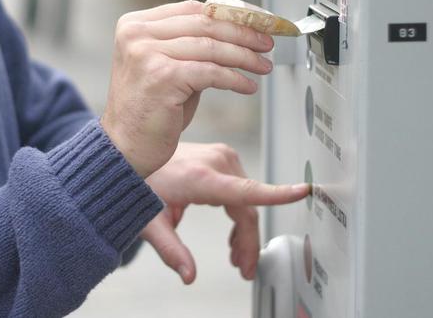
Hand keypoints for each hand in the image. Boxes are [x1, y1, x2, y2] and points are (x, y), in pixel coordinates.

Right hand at [100, 0, 274, 177]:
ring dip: (244, 57)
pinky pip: (211, 72)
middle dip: (244, 33)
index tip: (256, 23)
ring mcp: (147, 53)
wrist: (125, 148)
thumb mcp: (168, 66)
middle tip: (267, 43)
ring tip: (263, 66)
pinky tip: (248, 86)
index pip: (193, 8)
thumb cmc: (149, 110)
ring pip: (211, 47)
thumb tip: (235, 31)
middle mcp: (137, 34)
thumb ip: (190, 45)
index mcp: (135, 24)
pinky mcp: (162, 76)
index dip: (230, 14)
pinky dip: (235, 79)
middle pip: (205, 23)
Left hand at [141, 143, 309, 283]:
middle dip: (249, 243)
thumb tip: (189, 276)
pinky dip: (240, 213)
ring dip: (245, 231)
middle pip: (247, 209)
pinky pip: (241, 189)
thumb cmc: (138, 184)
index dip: (277, 195)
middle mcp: (216, 163)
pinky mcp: (221, 157)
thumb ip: (171, 250)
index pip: (246, 192)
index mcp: (201, 178)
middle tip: (244, 270)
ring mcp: (220, 157)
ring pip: (246, 201)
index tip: (303, 191)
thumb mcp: (150, 222)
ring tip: (237, 259)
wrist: (130, 156)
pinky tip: (233, 238)